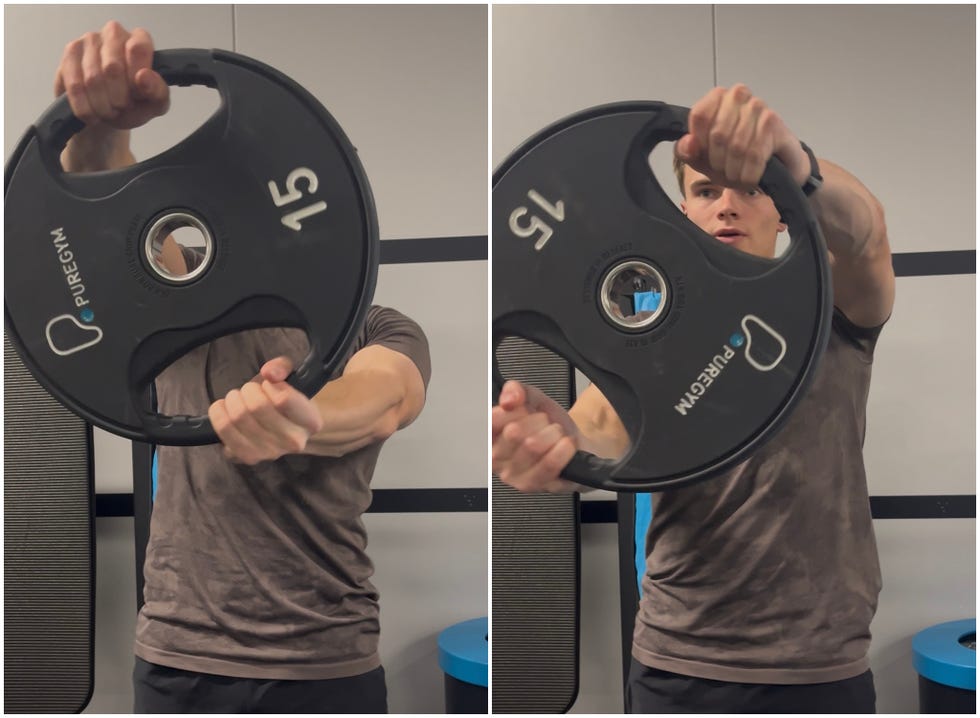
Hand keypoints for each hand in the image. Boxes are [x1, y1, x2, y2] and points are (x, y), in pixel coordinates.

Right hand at [55, 21, 169, 169]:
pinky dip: (85, 107)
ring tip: (109, 111)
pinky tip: (92, 113)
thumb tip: (144, 77)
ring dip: (102, 105)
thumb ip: (158, 91)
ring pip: (92, 78)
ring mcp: (88, 41)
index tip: (137, 96)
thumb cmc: (134, 104)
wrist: (107, 115)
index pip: (138, 49)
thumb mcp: (154, 104)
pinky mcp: (69, 55)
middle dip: (119, 98)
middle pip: (113, 67)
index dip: (136, 80)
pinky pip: (74, 85)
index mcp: (140, 39)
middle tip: (122, 107)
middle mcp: (114, 33)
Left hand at [209, 357, 324, 465]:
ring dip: (232, 399)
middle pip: (257, 406)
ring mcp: (270, 453)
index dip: (270, 385)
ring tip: (238, 398)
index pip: (283, 399)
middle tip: (250, 390)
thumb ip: (281, 368)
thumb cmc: (286, 400)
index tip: (269, 384)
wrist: (284, 430)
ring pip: (238, 417)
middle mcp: (294, 442)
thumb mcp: (289, 377)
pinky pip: (223, 430)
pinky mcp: (247, 457)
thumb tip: (269, 373)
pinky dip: (218, 413)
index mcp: (311, 422)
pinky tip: (225, 409)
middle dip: (248, 389)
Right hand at [492, 380, 580, 492]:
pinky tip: (566, 445)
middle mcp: (497, 459)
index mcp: (492, 436)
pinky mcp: (535, 487)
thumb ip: (517, 390)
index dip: (516, 409)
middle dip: (538, 421)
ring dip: (553, 433)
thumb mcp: (533, 400)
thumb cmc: (549, 427)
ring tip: (556, 435)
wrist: (574, 446)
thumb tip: (509, 398)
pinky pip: (549, 464)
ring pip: (533, 446)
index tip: (526, 410)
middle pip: (514, 432)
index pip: (493, 419)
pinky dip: (563, 449)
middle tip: (545, 424)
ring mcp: (514, 476)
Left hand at [675, 84, 809, 189]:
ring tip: (737, 174)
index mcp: (716, 98)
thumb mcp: (703, 158)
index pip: (699, 116)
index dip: (701, 144)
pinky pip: (755, 154)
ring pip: (737, 146)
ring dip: (735, 170)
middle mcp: (738, 95)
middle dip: (719, 161)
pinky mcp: (774, 122)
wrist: (774, 166)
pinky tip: (750, 177)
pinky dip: (749, 173)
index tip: (706, 156)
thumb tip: (689, 142)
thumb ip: (687, 151)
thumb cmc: (736, 158)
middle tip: (725, 170)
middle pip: (718, 133)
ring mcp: (758, 106)